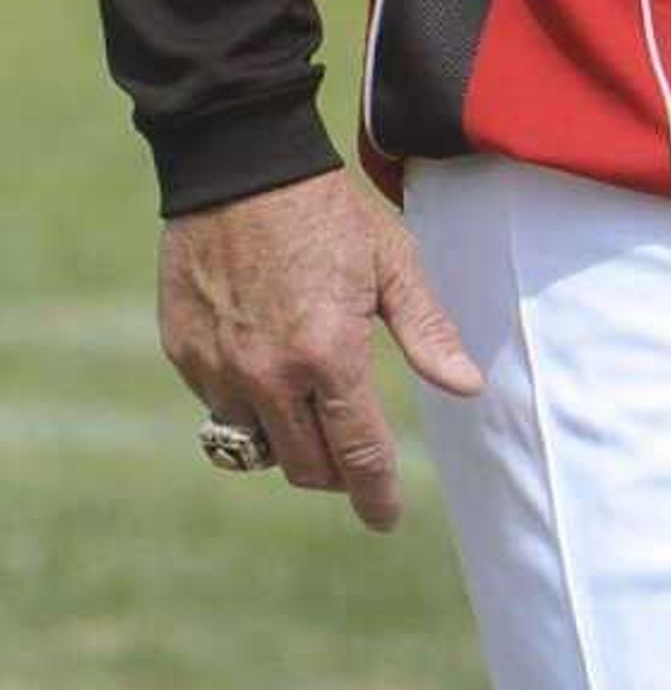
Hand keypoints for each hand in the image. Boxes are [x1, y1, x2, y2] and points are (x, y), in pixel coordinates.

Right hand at [159, 168, 483, 532]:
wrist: (242, 171)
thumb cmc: (330, 213)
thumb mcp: (394, 265)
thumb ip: (427, 333)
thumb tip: (467, 387)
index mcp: (328, 356)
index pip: (358, 453)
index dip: (375, 494)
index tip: (386, 518)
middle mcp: (268, 376)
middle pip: (305, 466)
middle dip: (336, 476)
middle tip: (358, 467)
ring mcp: (218, 369)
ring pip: (256, 447)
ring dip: (289, 446)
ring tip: (316, 420)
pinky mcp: (184, 354)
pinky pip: (218, 407)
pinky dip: (248, 407)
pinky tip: (270, 375)